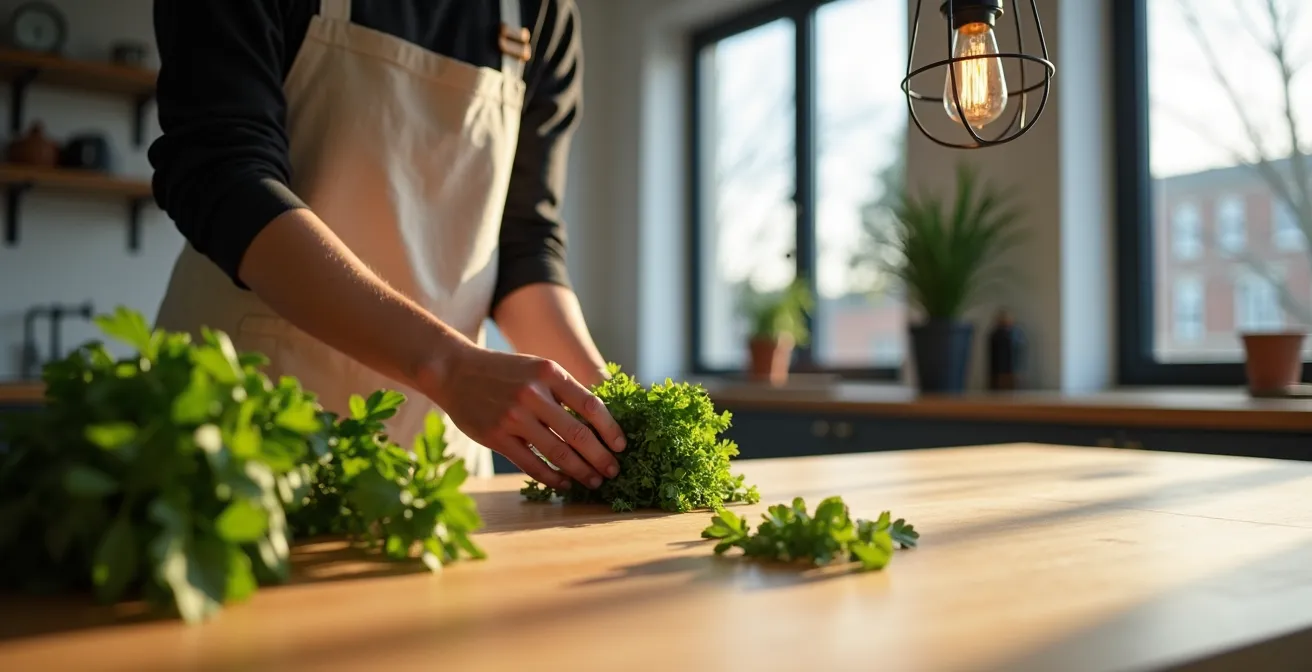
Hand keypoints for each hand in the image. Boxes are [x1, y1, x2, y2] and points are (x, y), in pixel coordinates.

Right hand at [419, 345, 626, 489]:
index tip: (622, 446)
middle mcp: (533, 394)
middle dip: (601, 457)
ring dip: (581, 471)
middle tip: (614, 471)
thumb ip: (563, 390)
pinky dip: (552, 477)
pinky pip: (532, 464)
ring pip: (557, 452)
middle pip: (578, 434)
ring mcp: (513, 417)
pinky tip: (564, 483)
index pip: (591, 405)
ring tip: (594, 481)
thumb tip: (599, 422)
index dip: (610, 429)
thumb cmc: (504, 372)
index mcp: (549, 373)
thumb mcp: (537, 368)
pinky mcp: (496, 437)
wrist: (454, 371)